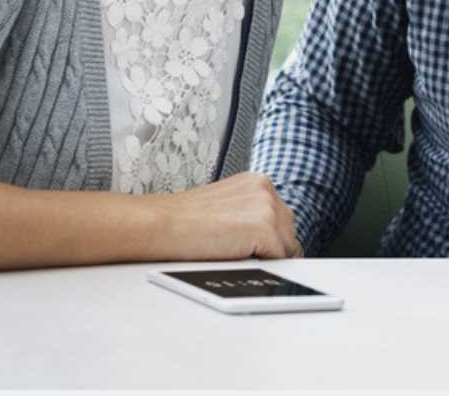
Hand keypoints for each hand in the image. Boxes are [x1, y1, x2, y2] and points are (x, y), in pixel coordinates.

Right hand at [149, 172, 301, 260]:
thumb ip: (249, 213)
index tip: (261, 249)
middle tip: (246, 258)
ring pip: (287, 246)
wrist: (158, 225)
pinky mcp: (264, 229)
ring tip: (236, 257)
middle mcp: (265, 189)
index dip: (273, 237)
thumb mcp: (225, 206)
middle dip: (274, 247)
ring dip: (268, 257)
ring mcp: (267, 207)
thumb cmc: (181, 221)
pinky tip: (237, 261)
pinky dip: (263, 266)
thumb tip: (268, 238)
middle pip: (289, 230)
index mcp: (256, 182)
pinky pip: (278, 259)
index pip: (282, 216)